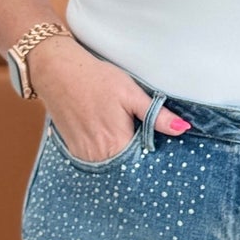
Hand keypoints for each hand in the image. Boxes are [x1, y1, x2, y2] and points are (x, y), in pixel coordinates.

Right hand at [29, 37, 189, 162]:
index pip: (145, 164)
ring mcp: (85, 156)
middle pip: (128, 167)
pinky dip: (107, 156)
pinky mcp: (75, 152)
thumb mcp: (132, 93)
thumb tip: (182, 128)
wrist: (57, 72)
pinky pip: (98, 162)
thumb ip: (156, 116)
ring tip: (127, 141)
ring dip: (123, 158)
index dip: (154, 159)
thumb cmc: (96, 79)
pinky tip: (110, 141)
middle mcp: (100, 156)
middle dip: (139, 160)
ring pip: (113, 166)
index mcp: (118, 144)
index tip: (162, 154)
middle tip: (144, 143)